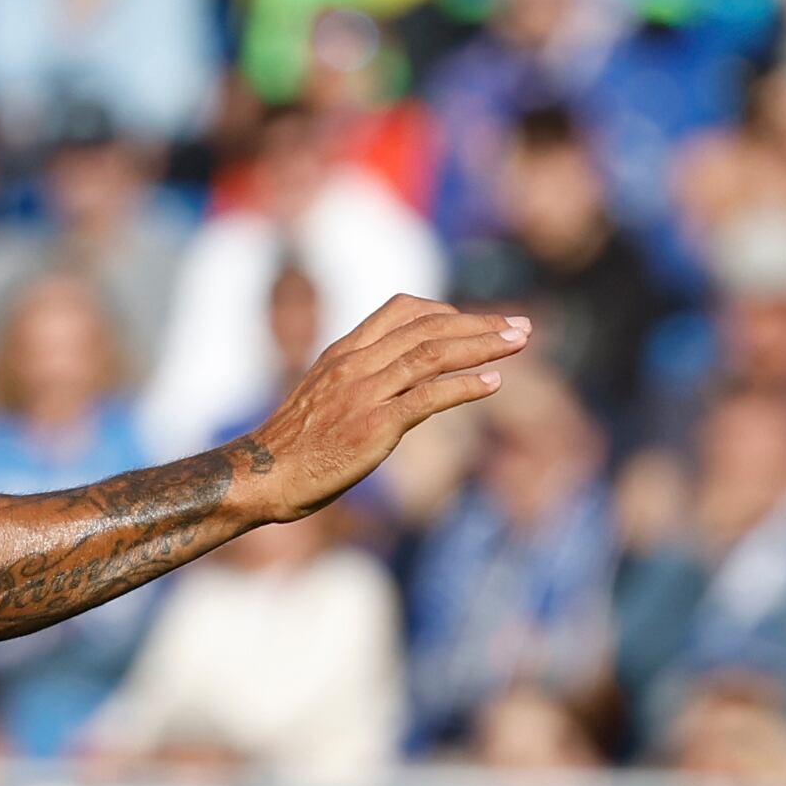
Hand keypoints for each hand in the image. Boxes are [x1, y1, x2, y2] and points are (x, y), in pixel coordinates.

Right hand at [241, 299, 530, 520]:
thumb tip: (399, 380)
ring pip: (432, 355)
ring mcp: (364, 393)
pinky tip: (493, 383)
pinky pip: (427, 399)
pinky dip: (464, 388)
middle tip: (521, 326)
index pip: (401, 310)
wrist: (264, 475)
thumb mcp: (324, 395)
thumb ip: (359, 378)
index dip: (446, 311)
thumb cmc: (294, 445)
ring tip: (518, 343)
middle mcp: (356, 364)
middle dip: (479, 324)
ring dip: (482, 346)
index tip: (477, 322)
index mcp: (344, 352)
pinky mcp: (373, 426)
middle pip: (428, 328)